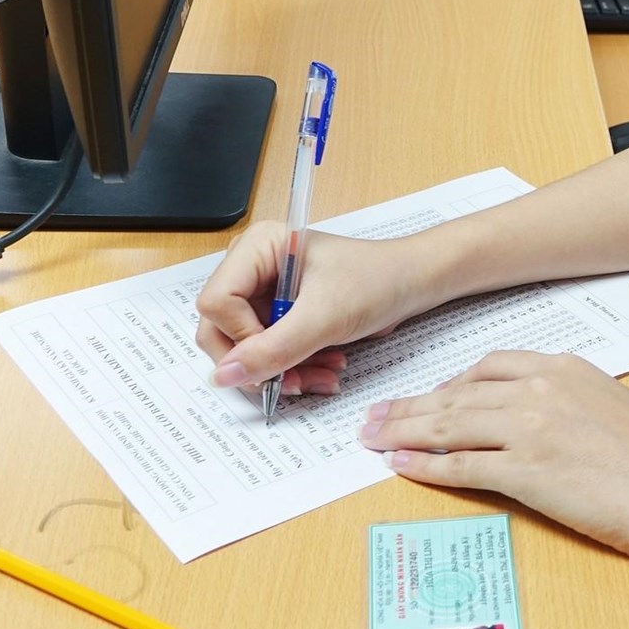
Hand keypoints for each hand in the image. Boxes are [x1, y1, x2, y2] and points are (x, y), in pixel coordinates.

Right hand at [195, 223, 435, 394]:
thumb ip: (274, 348)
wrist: (412, 283)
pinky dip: (294, 367)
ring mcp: (264, 293)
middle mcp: (252, 268)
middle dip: (261, 363)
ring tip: (324, 374)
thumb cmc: (378, 280)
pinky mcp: (279, 314)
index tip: (278, 352)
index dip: (241, 336)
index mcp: (257, 247)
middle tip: (296, 381)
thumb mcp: (326, 317)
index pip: (216, 303)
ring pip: (245, 349)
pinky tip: (325, 367)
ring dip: (282, 370)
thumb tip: (225, 377)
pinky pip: (268, 353)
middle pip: (221, 330)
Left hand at [359, 352, 628, 567]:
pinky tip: (400, 465)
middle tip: (375, 415)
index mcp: (565, 369)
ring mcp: (531, 429)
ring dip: (403, 432)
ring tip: (372, 438)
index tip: (430, 396)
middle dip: (410, 406)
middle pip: (458, 393)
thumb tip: (534, 421)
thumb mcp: (611, 410)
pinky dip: (424, 465)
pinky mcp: (526, 471)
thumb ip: (569, 404)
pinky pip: (461, 465)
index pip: (491, 367)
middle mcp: (543, 390)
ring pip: (449, 425)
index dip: (451, 383)